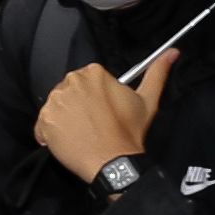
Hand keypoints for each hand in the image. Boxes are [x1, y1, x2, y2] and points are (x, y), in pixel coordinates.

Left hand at [36, 46, 171, 181]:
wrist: (114, 162)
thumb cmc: (129, 132)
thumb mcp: (148, 100)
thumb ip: (158, 73)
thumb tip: (173, 52)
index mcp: (93, 73)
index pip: (87, 82)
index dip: (94, 99)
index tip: (102, 113)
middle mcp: (71, 82)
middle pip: (69, 93)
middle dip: (78, 107)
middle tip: (93, 125)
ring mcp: (56, 101)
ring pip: (57, 109)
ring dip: (65, 121)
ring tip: (83, 135)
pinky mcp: (44, 121)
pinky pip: (42, 126)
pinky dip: (51, 135)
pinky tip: (69, 142)